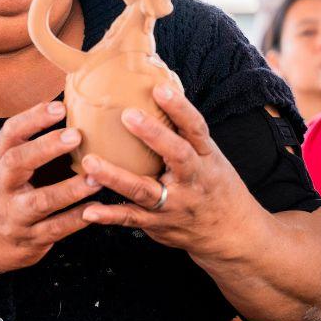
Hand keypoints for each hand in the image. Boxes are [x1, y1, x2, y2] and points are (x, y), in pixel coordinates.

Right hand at [0, 100, 101, 272]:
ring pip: (41, 201)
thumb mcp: (1, 168)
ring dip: (70, 189)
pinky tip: (95, 209)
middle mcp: (1, 187)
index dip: (32, 118)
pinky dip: (77, 219)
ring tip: (96, 178)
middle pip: (17, 162)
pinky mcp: (30, 239)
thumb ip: (26, 146)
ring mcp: (14, 215)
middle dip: (45, 148)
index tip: (60, 107)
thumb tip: (66, 113)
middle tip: (76, 134)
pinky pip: (56, 229)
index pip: (9, 135)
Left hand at [79, 85, 262, 258]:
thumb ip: (184, 131)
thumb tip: (159, 86)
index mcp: (205, 157)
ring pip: (145, 190)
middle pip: (176, 155)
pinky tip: (88, 210)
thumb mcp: (210, 156)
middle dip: (154, 135)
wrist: (232, 234)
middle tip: (127, 115)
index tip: (159, 88)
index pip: (195, 128)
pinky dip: (109, 215)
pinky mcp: (159, 224)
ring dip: (116, 177)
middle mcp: (192, 180)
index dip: (180, 108)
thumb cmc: (214, 184)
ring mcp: (175, 204)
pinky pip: (131, 219)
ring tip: (90, 163)